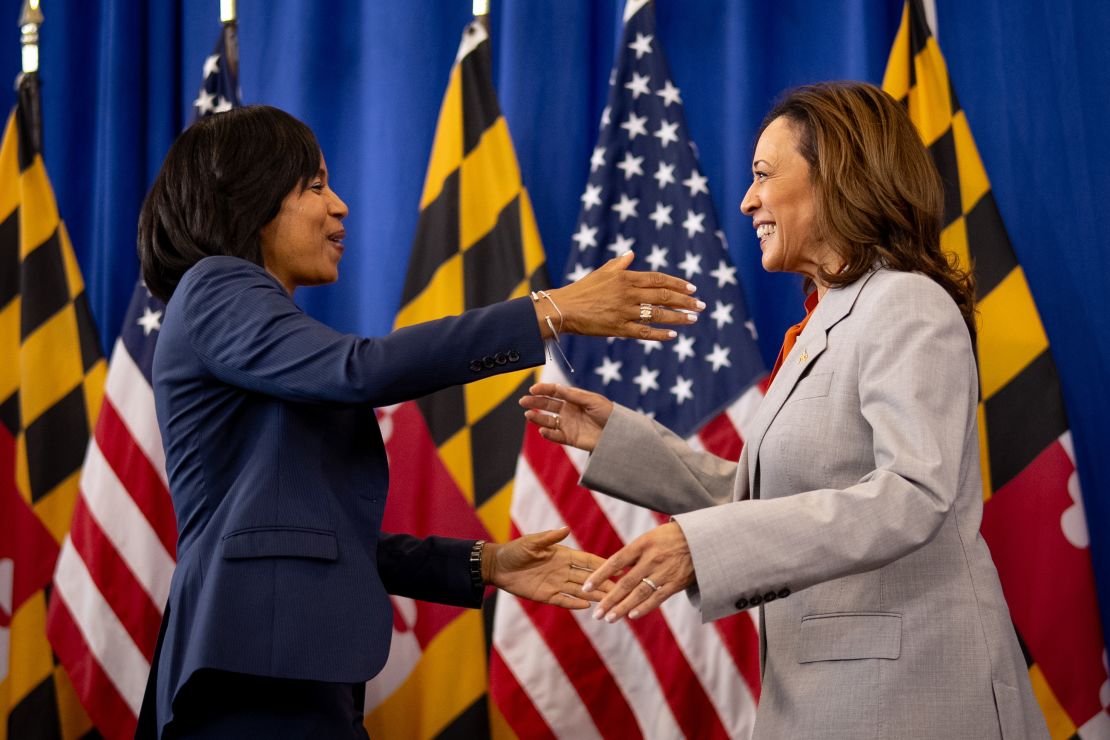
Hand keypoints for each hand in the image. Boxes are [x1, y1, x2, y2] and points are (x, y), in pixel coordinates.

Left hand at [484, 527, 612, 608]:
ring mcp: (557, 584)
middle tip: (622, 590)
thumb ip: (549, 539)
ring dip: (594, 596)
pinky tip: (588, 607)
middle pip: (589, 578)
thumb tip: (566, 529)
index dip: (603, 564)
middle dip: (605, 583)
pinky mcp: (547, 596)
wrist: (497, 566)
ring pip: (580, 591)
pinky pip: (564, 601)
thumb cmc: (514, 550)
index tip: (620, 567)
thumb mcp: (531, 543)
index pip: (587, 561)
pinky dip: (575, 604)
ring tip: (610, 601)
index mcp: (563, 555)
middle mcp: (564, 570)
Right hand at [520, 382, 612, 451]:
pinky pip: (555, 435)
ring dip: (537, 417)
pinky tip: (542, 429)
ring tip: (528, 415)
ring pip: (548, 420)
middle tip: (523, 401)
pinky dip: (547, 433)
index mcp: (574, 399)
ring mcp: (568, 424)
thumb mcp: (592, 401)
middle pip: (548, 405)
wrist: (619, 435)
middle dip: (535, 402)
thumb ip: (574, 395)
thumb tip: (556, 387)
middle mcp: (569, 410)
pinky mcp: (570, 438)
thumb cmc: (609, 414)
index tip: (533, 389)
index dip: (544, 390)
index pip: (555, 392)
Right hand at [533, 251, 703, 341]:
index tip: (692, 289)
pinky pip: (644, 331)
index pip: (658, 279)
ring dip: (678, 317)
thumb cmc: (582, 290)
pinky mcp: (618, 328)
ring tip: (693, 319)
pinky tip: (672, 335)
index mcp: (625, 277)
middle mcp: (628, 293)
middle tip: (701, 305)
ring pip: (658, 314)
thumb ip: (619, 263)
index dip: (677, 284)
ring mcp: (624, 311)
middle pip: (663, 296)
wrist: (563, 309)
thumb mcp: (602, 272)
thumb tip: (631, 253)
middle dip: (685, 301)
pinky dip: (659, 334)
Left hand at [583, 522, 694, 622]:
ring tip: (609, 619)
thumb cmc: (671, 537)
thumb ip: (633, 555)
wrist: (703, 539)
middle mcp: (652, 559)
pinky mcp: (676, 583)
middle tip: (596, 613)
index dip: (599, 575)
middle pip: (625, 583)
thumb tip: (613, 571)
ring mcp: (665, 572)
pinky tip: (631, 616)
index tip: (585, 587)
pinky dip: (644, 608)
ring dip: (623, 608)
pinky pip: (658, 598)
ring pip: (640, 594)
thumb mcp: (650, 538)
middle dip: (609, 599)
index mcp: (642, 544)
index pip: (615, 561)